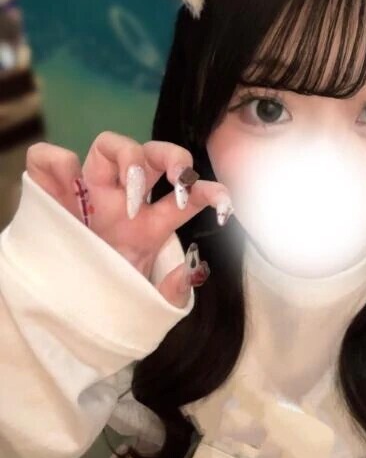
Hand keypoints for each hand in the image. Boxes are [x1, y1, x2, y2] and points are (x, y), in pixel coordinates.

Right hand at [25, 131, 232, 307]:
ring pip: (108, 144)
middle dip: (173, 156)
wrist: (63, 313)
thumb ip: (172, 292)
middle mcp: (123, 200)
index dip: (210, 192)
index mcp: (151, 223)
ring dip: (127, 157)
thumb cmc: (108, 299)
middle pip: (154, 154)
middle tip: (179, 180)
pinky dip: (56, 160)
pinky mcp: (49, 192)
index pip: (188, 195)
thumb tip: (195, 269)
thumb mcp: (146, 303)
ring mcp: (87, 192)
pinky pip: (48, 158)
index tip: (224, 207)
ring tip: (129, 196)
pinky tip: (68, 186)